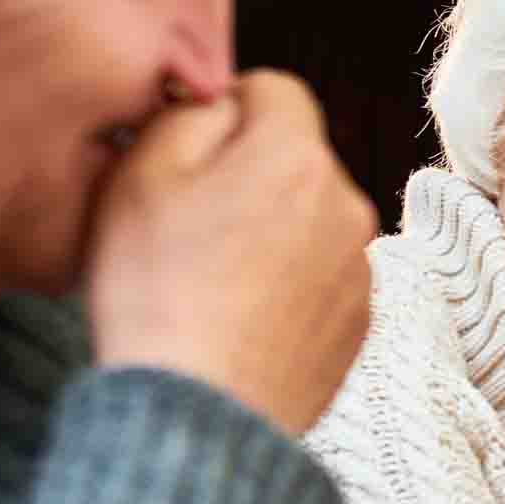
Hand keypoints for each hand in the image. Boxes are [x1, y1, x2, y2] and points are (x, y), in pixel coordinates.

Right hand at [85, 69, 376, 435]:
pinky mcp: (361, 322)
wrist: (200, 412)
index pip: (276, 91)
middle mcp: (348, 205)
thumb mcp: (143, 174)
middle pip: (295, 159)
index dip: (227, 110)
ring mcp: (360, 268)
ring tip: (211, 281)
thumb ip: (191, 115)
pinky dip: (287, 284)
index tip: (189, 154)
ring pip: (309, 219)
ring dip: (270, 231)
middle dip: (248, 175)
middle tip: (188, 225)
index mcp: (298, 158)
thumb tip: (223, 105)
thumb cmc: (158, 290)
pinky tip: (240, 317)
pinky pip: (320, 276)